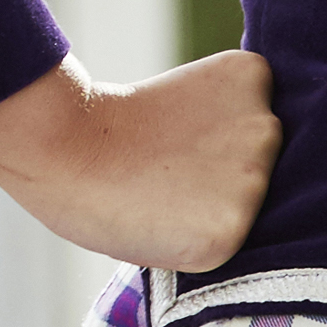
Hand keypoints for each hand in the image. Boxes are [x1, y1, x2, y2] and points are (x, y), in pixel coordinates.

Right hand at [0, 52, 281, 272]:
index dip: (216, 141)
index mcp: (253, 78)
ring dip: (214, 211)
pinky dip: (196, 243)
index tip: (178, 135)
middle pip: (262, 172)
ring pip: (246, 212)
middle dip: (223, 177)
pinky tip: (163, 218)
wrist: (59, 148)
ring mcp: (254, 180)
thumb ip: (233, 130)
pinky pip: (224, 247)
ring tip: (163, 192)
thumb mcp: (192, 105)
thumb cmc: (115, 129)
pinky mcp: (232, 229)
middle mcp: (268, 126)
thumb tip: (257, 178)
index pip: (261, 131)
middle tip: (167, 169)